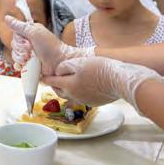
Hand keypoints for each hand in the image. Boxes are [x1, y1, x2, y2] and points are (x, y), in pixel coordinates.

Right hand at [6, 16, 93, 75]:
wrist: (59, 63)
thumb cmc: (50, 46)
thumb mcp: (34, 33)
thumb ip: (19, 26)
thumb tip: (6, 17)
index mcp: (31, 33)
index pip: (15, 34)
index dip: (18, 38)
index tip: (26, 40)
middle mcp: (29, 43)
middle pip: (14, 45)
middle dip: (20, 48)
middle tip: (30, 49)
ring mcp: (29, 54)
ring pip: (15, 55)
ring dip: (21, 57)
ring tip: (30, 58)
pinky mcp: (29, 64)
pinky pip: (18, 64)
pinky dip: (19, 65)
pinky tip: (24, 65)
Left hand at [45, 56, 163, 110]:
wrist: (120, 80)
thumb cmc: (100, 69)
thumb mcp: (79, 62)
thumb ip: (65, 67)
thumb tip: (58, 71)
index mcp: (69, 86)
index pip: (53, 83)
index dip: (47, 79)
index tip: (43, 77)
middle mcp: (75, 96)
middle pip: (60, 91)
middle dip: (56, 85)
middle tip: (55, 78)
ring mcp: (85, 100)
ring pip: (71, 95)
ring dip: (67, 89)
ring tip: (69, 81)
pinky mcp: (95, 102)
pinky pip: (82, 97)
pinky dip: (79, 91)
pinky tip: (84, 84)